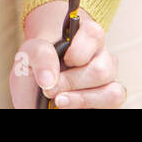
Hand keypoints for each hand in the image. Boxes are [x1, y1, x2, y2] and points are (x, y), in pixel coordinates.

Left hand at [9, 0, 125, 108]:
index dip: (78, 51)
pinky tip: (71, 107)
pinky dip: (89, 107)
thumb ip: (40, 56)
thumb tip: (50, 79)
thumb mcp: (29, 55)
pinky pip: (113, 106)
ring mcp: (110, 81)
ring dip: (82, 100)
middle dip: (72, 83)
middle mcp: (103, 58)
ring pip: (113, 92)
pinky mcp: (109, 101)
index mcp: (86, 38)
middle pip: (101, 70)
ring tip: (60, 102)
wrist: (36, 89)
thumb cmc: (38, 66)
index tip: (64, 61)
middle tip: (50, 89)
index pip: (94, 33)